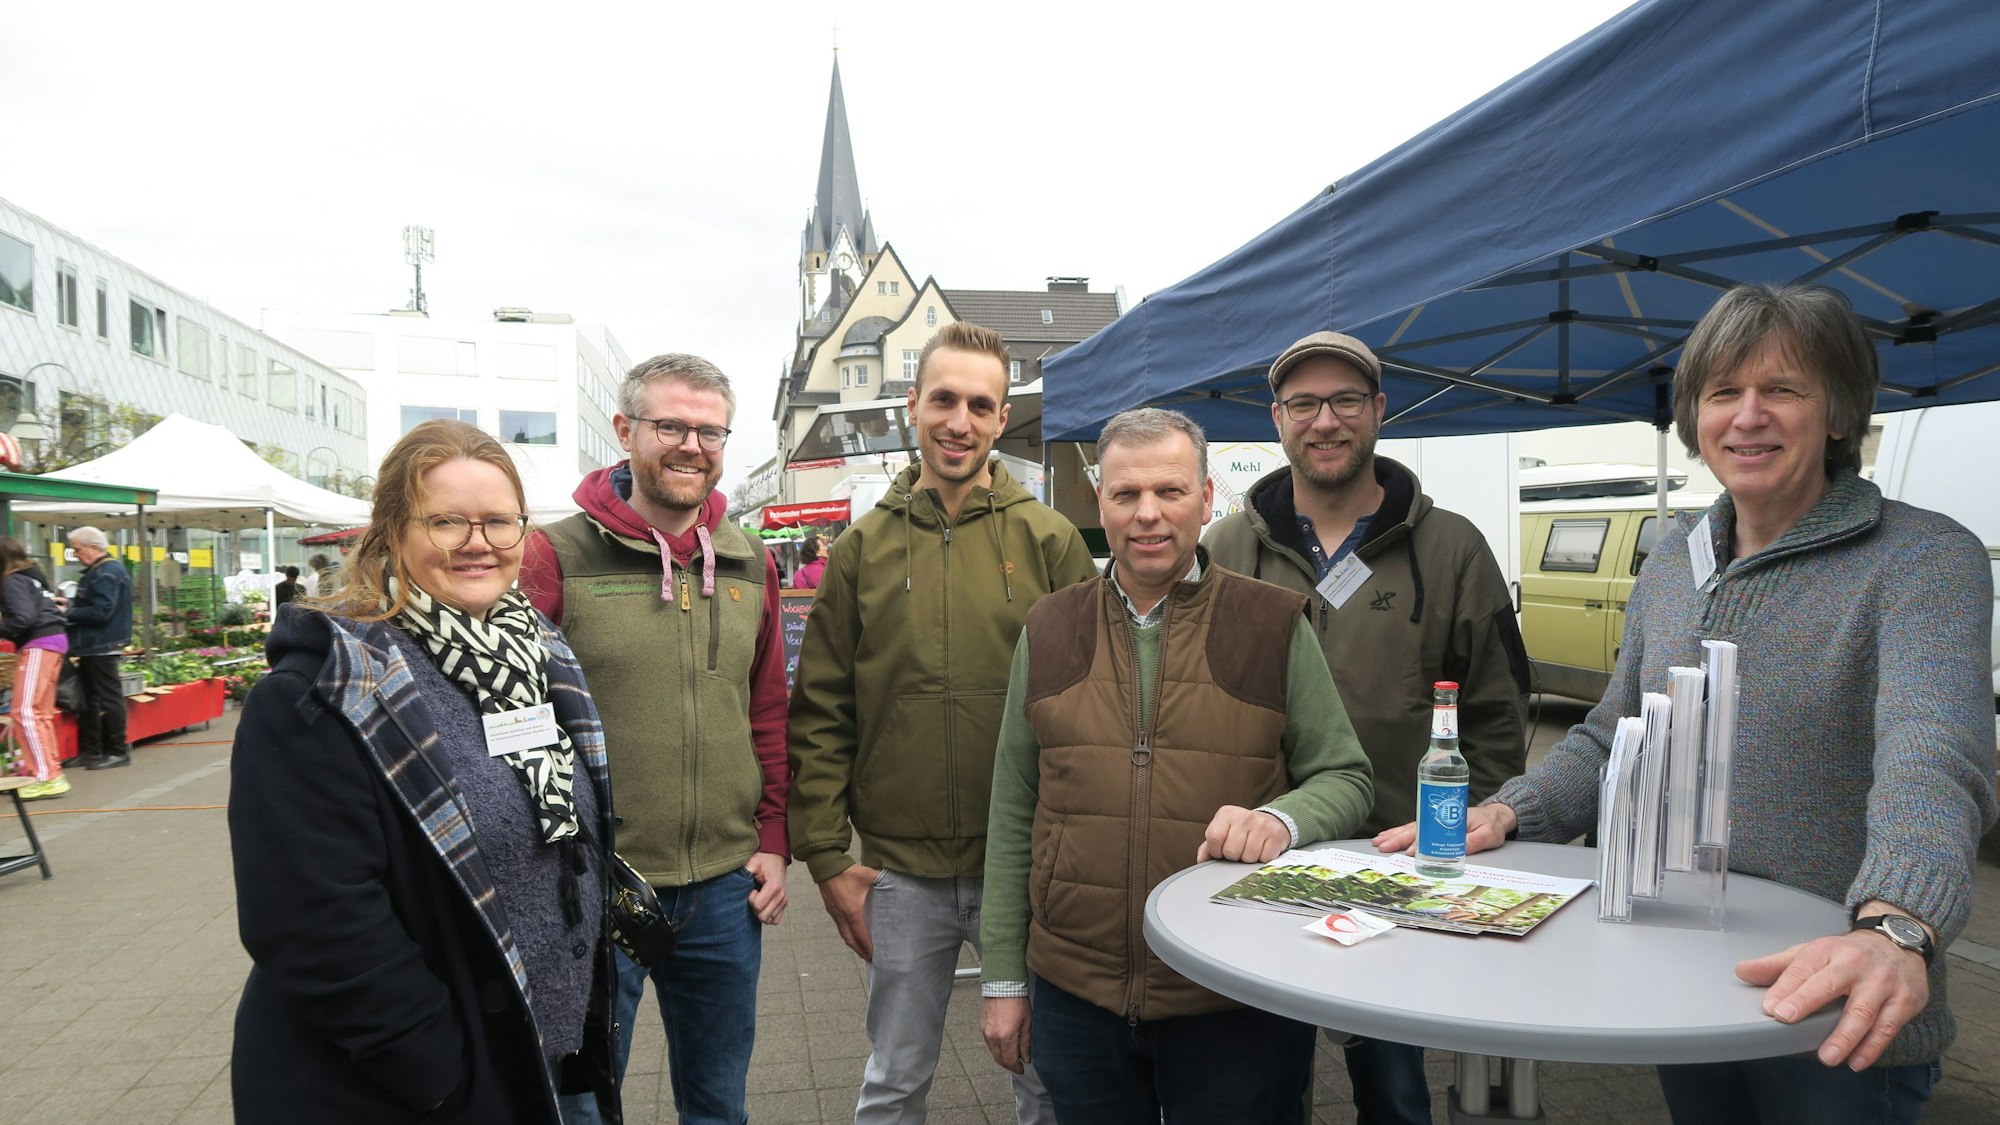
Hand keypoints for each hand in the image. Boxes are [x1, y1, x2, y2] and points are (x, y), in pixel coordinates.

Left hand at [745, 852, 787, 924]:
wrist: (776, 856)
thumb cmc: (764, 860)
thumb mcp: (753, 862)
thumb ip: (745, 871)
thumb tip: (734, 881)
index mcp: (774, 887)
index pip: (758, 906)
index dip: (750, 900)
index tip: (751, 890)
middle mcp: (781, 896)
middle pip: (763, 916)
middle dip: (754, 908)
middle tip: (753, 896)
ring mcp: (784, 901)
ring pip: (769, 920)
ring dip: (760, 913)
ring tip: (758, 900)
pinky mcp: (784, 903)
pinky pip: (775, 920)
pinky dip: (768, 916)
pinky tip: (763, 905)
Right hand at [818, 863, 879, 961]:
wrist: (827, 866)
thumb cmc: (848, 872)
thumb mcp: (868, 875)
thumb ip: (883, 879)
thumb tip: (896, 881)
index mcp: (853, 911)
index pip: (861, 935)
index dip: (867, 947)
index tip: (874, 956)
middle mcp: (842, 916)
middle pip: (850, 940)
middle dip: (860, 951)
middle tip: (870, 959)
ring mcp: (835, 914)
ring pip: (843, 935)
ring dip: (853, 944)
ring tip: (862, 950)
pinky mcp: (831, 910)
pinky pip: (839, 927)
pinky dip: (847, 935)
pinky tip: (852, 934)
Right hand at [981, 997, 1031, 1073]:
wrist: (1003, 985)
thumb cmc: (1017, 1001)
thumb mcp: (1027, 1023)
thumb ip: (1026, 1043)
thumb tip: (1026, 1058)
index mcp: (1006, 1037)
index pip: (1010, 1061)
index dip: (1016, 1068)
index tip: (1021, 1069)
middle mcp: (993, 1037)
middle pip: (999, 1059)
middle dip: (1008, 1065)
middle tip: (1016, 1065)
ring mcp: (986, 1032)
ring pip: (993, 1052)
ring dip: (1001, 1056)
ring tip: (1011, 1055)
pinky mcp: (982, 1026)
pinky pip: (988, 1042)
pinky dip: (996, 1047)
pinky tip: (1003, 1044)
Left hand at [1196, 806, 1290, 863]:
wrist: (1269, 822)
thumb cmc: (1241, 831)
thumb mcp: (1223, 832)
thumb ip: (1209, 846)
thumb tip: (1202, 860)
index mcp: (1226, 813)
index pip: (1214, 838)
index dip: (1216, 851)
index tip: (1221, 850)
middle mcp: (1244, 816)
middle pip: (1231, 851)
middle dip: (1234, 856)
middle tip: (1240, 848)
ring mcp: (1262, 824)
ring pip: (1248, 857)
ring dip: (1249, 859)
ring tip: (1251, 848)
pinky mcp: (1276, 834)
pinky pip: (1264, 859)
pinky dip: (1263, 859)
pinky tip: (1263, 849)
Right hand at [1373, 802, 1515, 856]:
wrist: (1495, 815)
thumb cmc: (1492, 824)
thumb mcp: (1488, 834)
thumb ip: (1475, 841)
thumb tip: (1460, 850)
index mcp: (1448, 818)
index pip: (1429, 830)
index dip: (1417, 841)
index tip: (1408, 851)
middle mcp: (1437, 818)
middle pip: (1414, 828)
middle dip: (1396, 838)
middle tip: (1382, 847)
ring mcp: (1433, 821)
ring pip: (1410, 828)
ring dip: (1393, 835)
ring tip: (1378, 842)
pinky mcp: (1433, 825)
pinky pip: (1413, 829)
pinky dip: (1399, 833)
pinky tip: (1388, 837)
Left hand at [1737, 918, 1930, 1069]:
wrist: (1899, 941)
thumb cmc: (1848, 953)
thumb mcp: (1813, 952)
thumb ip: (1778, 965)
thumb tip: (1742, 971)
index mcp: (1827, 950)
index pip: (1802, 968)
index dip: (1786, 987)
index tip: (1771, 1008)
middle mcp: (1855, 964)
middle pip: (1830, 984)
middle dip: (1807, 1001)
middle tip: (1787, 1020)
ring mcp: (1882, 983)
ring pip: (1863, 1012)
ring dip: (1844, 1037)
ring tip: (1826, 1057)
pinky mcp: (1904, 1001)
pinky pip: (1887, 1028)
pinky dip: (1872, 1047)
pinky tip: (1856, 1061)